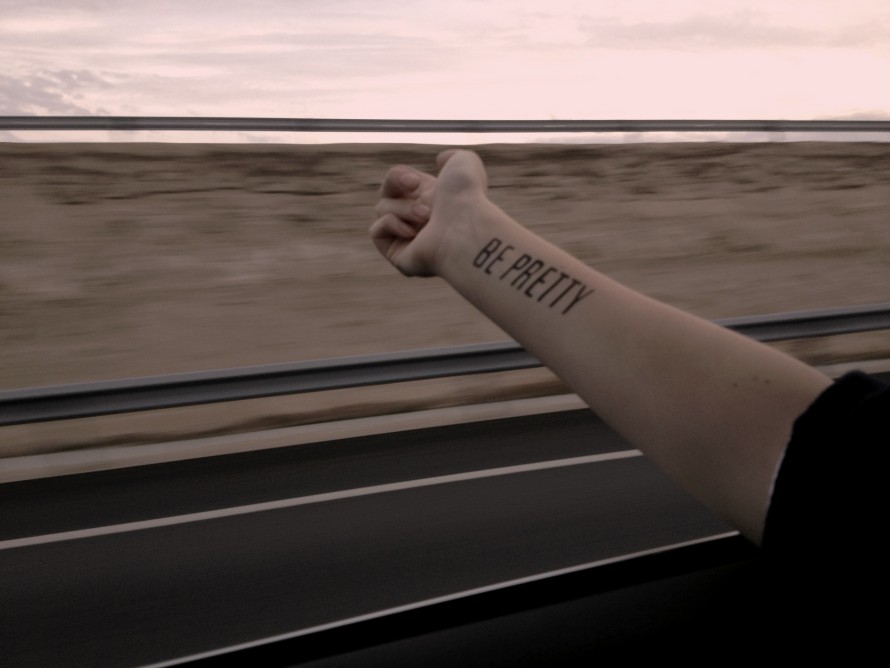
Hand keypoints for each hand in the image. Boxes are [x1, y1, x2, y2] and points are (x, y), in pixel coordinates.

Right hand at [370, 150, 487, 276]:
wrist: (465, 225)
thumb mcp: (464, 162)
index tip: (414, 182)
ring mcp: (408, 238)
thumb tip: (441, 161)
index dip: (398, 177)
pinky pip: (376, 231)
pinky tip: (413, 232)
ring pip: (382, 209)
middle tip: (420, 196)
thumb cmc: (467, 195)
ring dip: (404, 209)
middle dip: (399, 190)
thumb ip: (452, 157)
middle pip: (386, 193)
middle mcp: (418, 218)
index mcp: (430, 198)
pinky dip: (391, 225)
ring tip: (427, 218)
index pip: (397, 181)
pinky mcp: (397, 255)